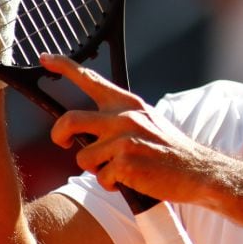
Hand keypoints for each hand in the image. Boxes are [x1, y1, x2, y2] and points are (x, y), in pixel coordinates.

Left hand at [42, 54, 217, 203]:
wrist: (199, 171)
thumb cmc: (168, 150)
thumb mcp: (146, 121)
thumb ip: (118, 119)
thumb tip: (85, 129)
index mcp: (127, 103)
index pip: (90, 79)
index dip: (63, 66)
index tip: (44, 58)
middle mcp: (123, 117)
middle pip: (69, 121)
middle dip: (59, 136)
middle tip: (65, 144)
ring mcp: (124, 139)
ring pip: (83, 157)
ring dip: (96, 169)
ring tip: (119, 170)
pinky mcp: (126, 163)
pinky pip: (101, 177)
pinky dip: (113, 185)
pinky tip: (133, 180)